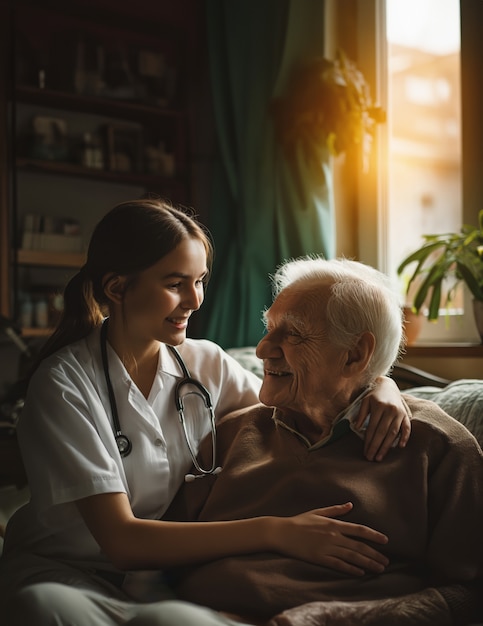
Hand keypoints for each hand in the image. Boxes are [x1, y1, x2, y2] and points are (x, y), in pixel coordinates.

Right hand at [274, 502, 388, 576]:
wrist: (282, 532)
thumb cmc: (299, 521)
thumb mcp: (318, 512)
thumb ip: (335, 510)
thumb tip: (350, 505)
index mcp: (333, 524)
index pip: (358, 529)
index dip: (374, 535)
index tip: (386, 541)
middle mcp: (333, 536)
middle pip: (359, 546)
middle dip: (374, 554)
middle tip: (386, 562)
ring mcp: (326, 548)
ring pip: (352, 556)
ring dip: (367, 563)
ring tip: (379, 569)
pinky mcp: (319, 558)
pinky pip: (338, 565)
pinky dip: (351, 569)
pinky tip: (360, 573)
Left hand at [355, 376, 410, 460]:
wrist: (388, 385)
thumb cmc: (373, 395)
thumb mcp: (365, 401)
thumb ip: (361, 413)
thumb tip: (356, 427)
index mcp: (378, 407)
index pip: (372, 428)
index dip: (368, 441)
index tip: (365, 451)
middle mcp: (390, 410)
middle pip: (382, 432)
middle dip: (376, 447)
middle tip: (371, 458)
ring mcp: (399, 413)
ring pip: (393, 433)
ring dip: (387, 446)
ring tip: (380, 457)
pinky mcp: (406, 414)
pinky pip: (407, 427)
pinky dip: (405, 437)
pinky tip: (400, 446)